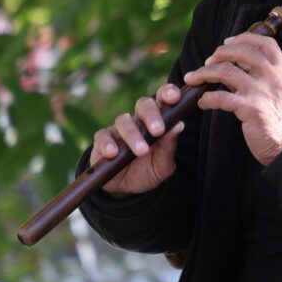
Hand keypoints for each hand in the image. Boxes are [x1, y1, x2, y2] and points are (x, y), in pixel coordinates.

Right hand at [89, 83, 185, 197]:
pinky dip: (108, 144)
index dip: (168, 93)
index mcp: (157, 121)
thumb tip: (179, 125)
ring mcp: (119, 129)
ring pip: (124, 121)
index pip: (163, 100)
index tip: (175, 97)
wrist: (125, 188)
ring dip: (133, 135)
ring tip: (141, 151)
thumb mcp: (162, 165)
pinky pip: (103, 137)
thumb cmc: (147, 170)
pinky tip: (113, 153)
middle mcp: (138, 121)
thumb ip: (169, 146)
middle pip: (144, 104)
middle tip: (158, 130)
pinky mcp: (102, 140)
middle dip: (152, 114)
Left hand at [184, 32, 281, 164]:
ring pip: (226, 71)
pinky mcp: (251, 110)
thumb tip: (241, 68)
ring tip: (195, 78)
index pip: (265, 43)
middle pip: (242, 52)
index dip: (244, 38)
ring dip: (205, 72)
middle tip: (208, 61)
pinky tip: (203, 102)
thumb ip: (268, 78)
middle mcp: (274, 78)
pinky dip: (207, 98)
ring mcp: (262, 93)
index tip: (227, 43)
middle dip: (220, 53)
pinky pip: (221, 98)